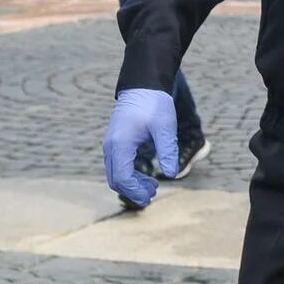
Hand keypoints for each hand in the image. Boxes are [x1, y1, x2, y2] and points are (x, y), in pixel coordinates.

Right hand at [101, 88, 177, 204]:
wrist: (143, 86)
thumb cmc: (154, 104)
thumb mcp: (165, 127)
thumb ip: (167, 150)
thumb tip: (172, 174)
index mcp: (120, 144)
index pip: (122, 177)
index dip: (135, 191)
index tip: (151, 196)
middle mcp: (110, 147)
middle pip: (115, 179)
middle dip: (132, 191)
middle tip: (153, 196)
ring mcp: (111, 145)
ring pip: (115, 174)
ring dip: (131, 184)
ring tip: (153, 188)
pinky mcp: (116, 143)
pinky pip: (118, 165)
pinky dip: (130, 175)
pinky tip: (146, 177)